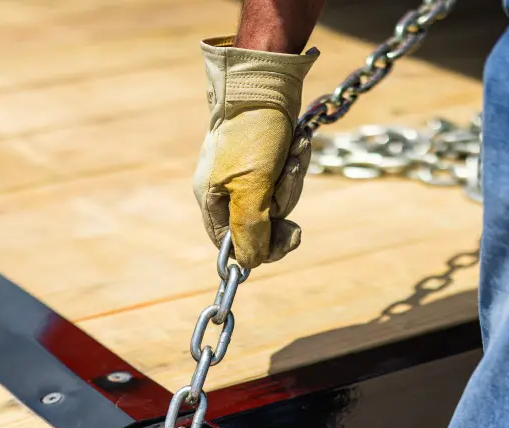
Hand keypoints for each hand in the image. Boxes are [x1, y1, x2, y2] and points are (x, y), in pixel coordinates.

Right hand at [191, 36, 318, 269]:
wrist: (266, 81)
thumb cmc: (252, 134)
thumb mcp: (251, 189)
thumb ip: (249, 231)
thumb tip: (250, 264)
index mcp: (211, 200)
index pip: (232, 245)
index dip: (260, 248)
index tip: (289, 240)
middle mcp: (225, 190)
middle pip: (260, 225)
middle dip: (282, 206)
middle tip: (290, 186)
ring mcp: (246, 174)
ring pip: (277, 201)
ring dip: (292, 180)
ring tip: (292, 154)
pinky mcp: (266, 159)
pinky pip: (286, 178)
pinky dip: (296, 164)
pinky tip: (297, 145)